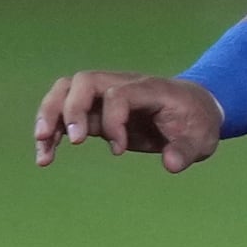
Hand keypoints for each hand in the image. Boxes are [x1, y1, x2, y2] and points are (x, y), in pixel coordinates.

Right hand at [33, 72, 221, 173]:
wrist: (195, 110)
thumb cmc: (197, 122)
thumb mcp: (202, 139)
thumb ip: (187, 150)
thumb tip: (170, 164)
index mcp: (149, 89)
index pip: (118, 93)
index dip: (113, 120)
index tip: (120, 149)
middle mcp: (121, 85)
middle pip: (83, 82)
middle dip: (70, 110)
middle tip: (74, 143)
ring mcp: (105, 95)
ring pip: (65, 92)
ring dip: (49, 118)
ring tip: (44, 152)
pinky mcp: (95, 110)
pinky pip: (64, 113)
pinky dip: (51, 132)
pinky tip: (45, 157)